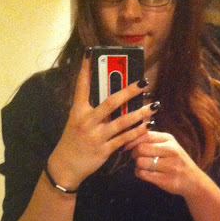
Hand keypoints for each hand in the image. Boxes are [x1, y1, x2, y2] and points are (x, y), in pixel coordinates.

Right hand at [47, 56, 155, 188]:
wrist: (65, 167)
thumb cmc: (73, 141)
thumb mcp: (76, 122)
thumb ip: (91, 110)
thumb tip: (112, 97)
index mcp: (78, 111)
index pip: (81, 86)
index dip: (85, 69)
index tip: (90, 53)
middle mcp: (87, 121)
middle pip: (111, 102)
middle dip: (129, 91)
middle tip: (143, 82)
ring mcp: (96, 136)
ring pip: (122, 122)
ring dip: (140, 113)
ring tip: (154, 106)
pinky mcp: (104, 150)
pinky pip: (124, 139)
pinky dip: (137, 132)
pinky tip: (147, 126)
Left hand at [127, 130, 204, 197]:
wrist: (193, 181)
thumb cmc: (177, 161)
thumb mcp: (168, 145)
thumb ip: (151, 139)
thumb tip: (128, 138)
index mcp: (169, 139)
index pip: (144, 135)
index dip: (132, 141)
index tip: (128, 146)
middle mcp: (171, 151)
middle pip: (140, 148)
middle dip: (134, 154)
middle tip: (138, 157)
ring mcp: (169, 166)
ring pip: (140, 162)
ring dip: (138, 165)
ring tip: (144, 166)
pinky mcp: (165, 180)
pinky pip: (142, 174)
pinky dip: (140, 173)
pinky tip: (146, 173)